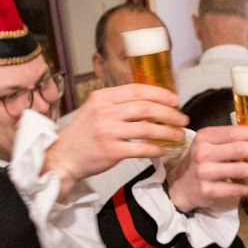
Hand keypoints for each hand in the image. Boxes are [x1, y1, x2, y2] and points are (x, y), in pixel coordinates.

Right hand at [41, 84, 186, 185]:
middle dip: (169, 113)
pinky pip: (141, 149)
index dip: (160, 94)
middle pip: (146, 107)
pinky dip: (156, 149)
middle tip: (183, 119)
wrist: (64, 157)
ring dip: (168, 132)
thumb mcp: (96, 109)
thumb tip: (150, 101)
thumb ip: (118, 103)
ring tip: (179, 135)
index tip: (175, 100)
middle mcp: (105, 112)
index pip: (137, 90)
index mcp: (102, 97)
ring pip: (147, 128)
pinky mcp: (112, 151)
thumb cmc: (84, 134)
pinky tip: (164, 150)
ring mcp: (108, 131)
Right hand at [167, 125, 247, 212]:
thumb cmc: (201, 161)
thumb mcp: (209, 145)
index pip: (232, 132)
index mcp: (205, 137)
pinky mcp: (208, 190)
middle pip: (238, 150)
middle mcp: (203, 153)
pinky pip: (234, 189)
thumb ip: (229, 140)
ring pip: (239, 170)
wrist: (181, 184)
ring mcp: (205, 172)